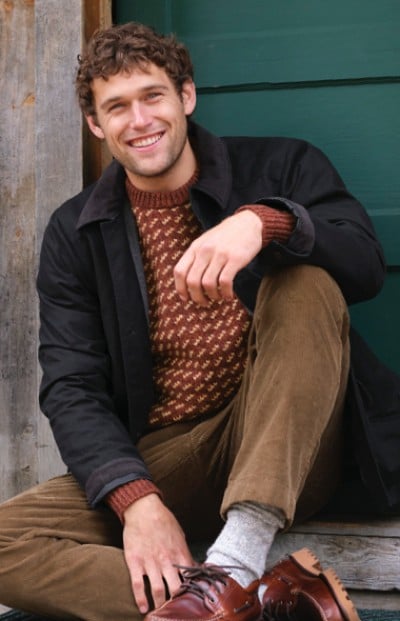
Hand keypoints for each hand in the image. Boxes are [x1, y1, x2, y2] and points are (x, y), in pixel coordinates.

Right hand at [122, 493, 193, 613]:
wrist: (143, 509)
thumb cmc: (163, 520)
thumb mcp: (180, 534)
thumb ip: (185, 553)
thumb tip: (194, 568)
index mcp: (180, 553)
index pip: (190, 578)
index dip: (192, 592)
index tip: (193, 602)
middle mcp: (166, 560)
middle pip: (175, 588)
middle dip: (177, 603)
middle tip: (177, 612)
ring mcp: (150, 562)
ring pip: (157, 590)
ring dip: (160, 605)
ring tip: (160, 614)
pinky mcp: (135, 562)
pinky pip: (138, 585)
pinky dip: (141, 599)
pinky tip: (143, 608)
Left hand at [174, 209, 262, 305]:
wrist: (248, 223)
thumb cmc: (225, 237)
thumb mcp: (206, 242)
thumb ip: (196, 258)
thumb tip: (187, 283)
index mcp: (195, 248)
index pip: (179, 271)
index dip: (180, 288)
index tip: (186, 298)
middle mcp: (205, 251)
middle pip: (192, 282)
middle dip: (197, 297)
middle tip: (204, 303)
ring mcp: (220, 254)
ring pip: (208, 284)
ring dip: (213, 296)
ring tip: (218, 298)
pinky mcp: (235, 259)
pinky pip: (225, 282)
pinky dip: (226, 293)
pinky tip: (229, 296)